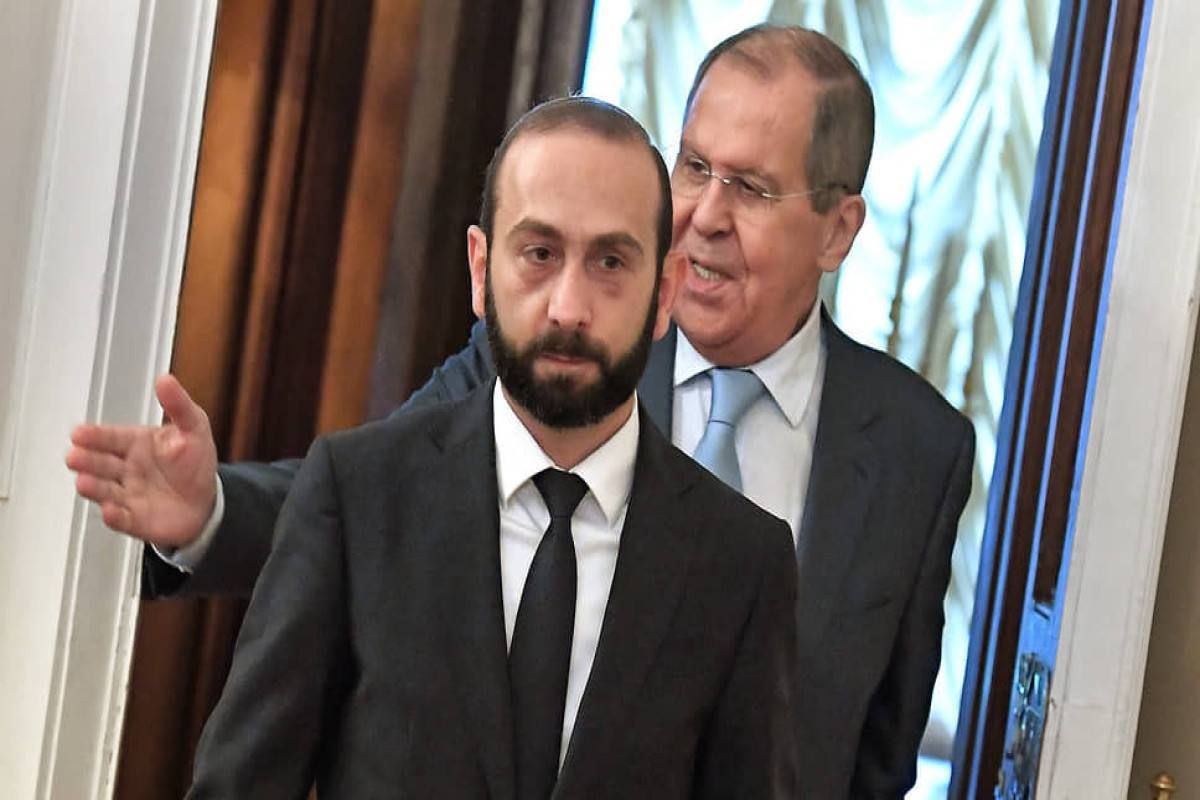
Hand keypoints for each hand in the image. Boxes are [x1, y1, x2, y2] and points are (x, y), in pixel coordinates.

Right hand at [66, 375, 217, 548]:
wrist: (207, 501)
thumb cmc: (195, 463)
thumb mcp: (194, 427)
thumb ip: (178, 405)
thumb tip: (165, 379)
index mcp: (136, 444)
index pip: (111, 437)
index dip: (94, 436)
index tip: (79, 433)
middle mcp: (126, 469)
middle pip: (101, 463)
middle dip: (86, 459)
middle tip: (74, 455)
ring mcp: (128, 494)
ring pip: (105, 490)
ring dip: (93, 487)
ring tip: (84, 481)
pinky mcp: (135, 519)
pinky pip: (122, 518)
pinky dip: (114, 516)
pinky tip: (110, 510)